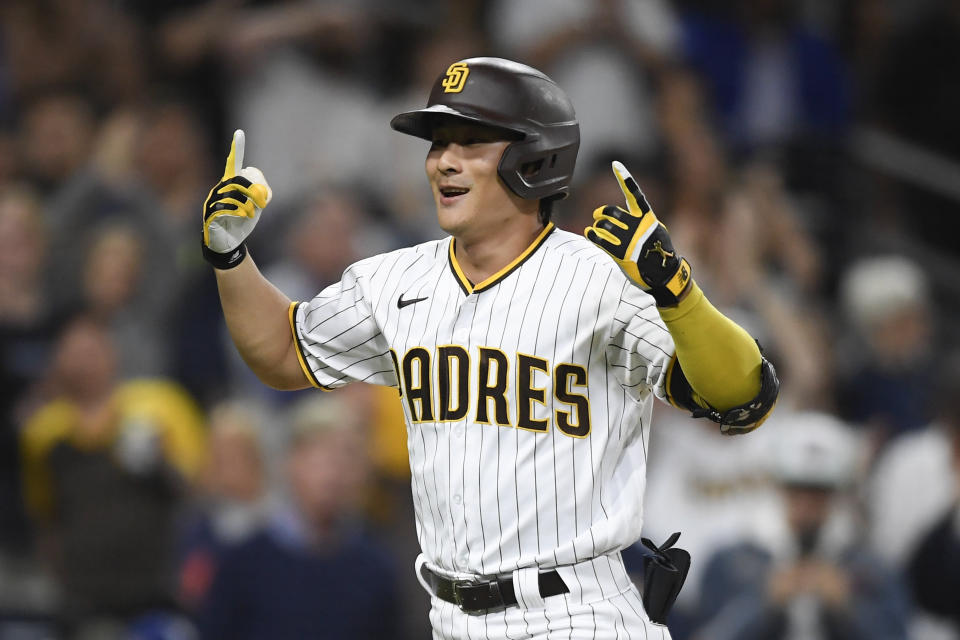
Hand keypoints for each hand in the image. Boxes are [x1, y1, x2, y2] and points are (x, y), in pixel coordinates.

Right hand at [202, 129, 271, 266]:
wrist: (228, 242)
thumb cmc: (243, 221)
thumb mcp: (258, 206)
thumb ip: (263, 195)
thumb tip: (262, 192)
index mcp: (231, 183)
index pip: (234, 163)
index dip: (237, 149)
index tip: (239, 133)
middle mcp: (220, 188)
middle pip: (240, 179)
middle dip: (255, 191)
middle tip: (262, 204)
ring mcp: (213, 200)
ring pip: (234, 194)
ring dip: (248, 206)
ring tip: (250, 214)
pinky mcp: (210, 213)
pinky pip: (226, 208)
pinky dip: (239, 213)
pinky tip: (241, 218)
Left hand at [584, 162, 691, 305]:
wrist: (664, 276)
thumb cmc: (657, 253)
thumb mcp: (655, 231)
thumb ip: (640, 221)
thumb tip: (619, 216)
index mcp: (648, 218)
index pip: (635, 194)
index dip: (625, 178)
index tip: (616, 164)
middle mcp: (639, 227)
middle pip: (612, 212)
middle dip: (601, 213)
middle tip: (597, 216)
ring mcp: (630, 240)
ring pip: (605, 226)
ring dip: (597, 226)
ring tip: (596, 229)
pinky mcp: (622, 254)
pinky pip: (601, 240)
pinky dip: (592, 234)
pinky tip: (589, 233)